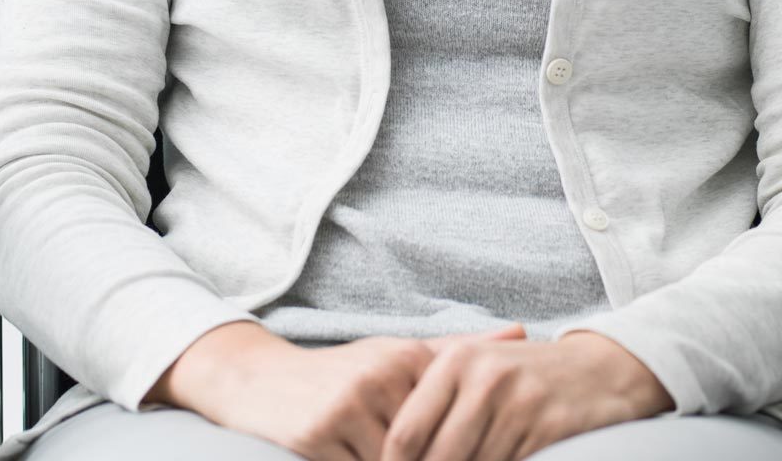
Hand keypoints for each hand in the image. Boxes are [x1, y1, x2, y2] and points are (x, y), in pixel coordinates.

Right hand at [148, 322, 435, 460]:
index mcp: (408, 356)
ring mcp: (349, 402)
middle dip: (425, 460)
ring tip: (372, 451)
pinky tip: (350, 455)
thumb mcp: (394, 355)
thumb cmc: (343, 372)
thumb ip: (454, 351)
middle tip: (411, 456)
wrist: (263, 379)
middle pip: (426, 446)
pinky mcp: (319, 431)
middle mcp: (381, 374)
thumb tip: (519, 333)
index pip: (452, 417)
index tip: (463, 453)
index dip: (458, 446)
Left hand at [382, 327, 671, 460]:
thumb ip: (435, 405)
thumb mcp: (477, 371)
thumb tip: (392, 452)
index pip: (405, 433)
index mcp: (457, 361)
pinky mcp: (552, 427)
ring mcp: (521, 403)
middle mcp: (486, 378)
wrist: (603, 368)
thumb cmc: (525, 376)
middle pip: (437, 458)